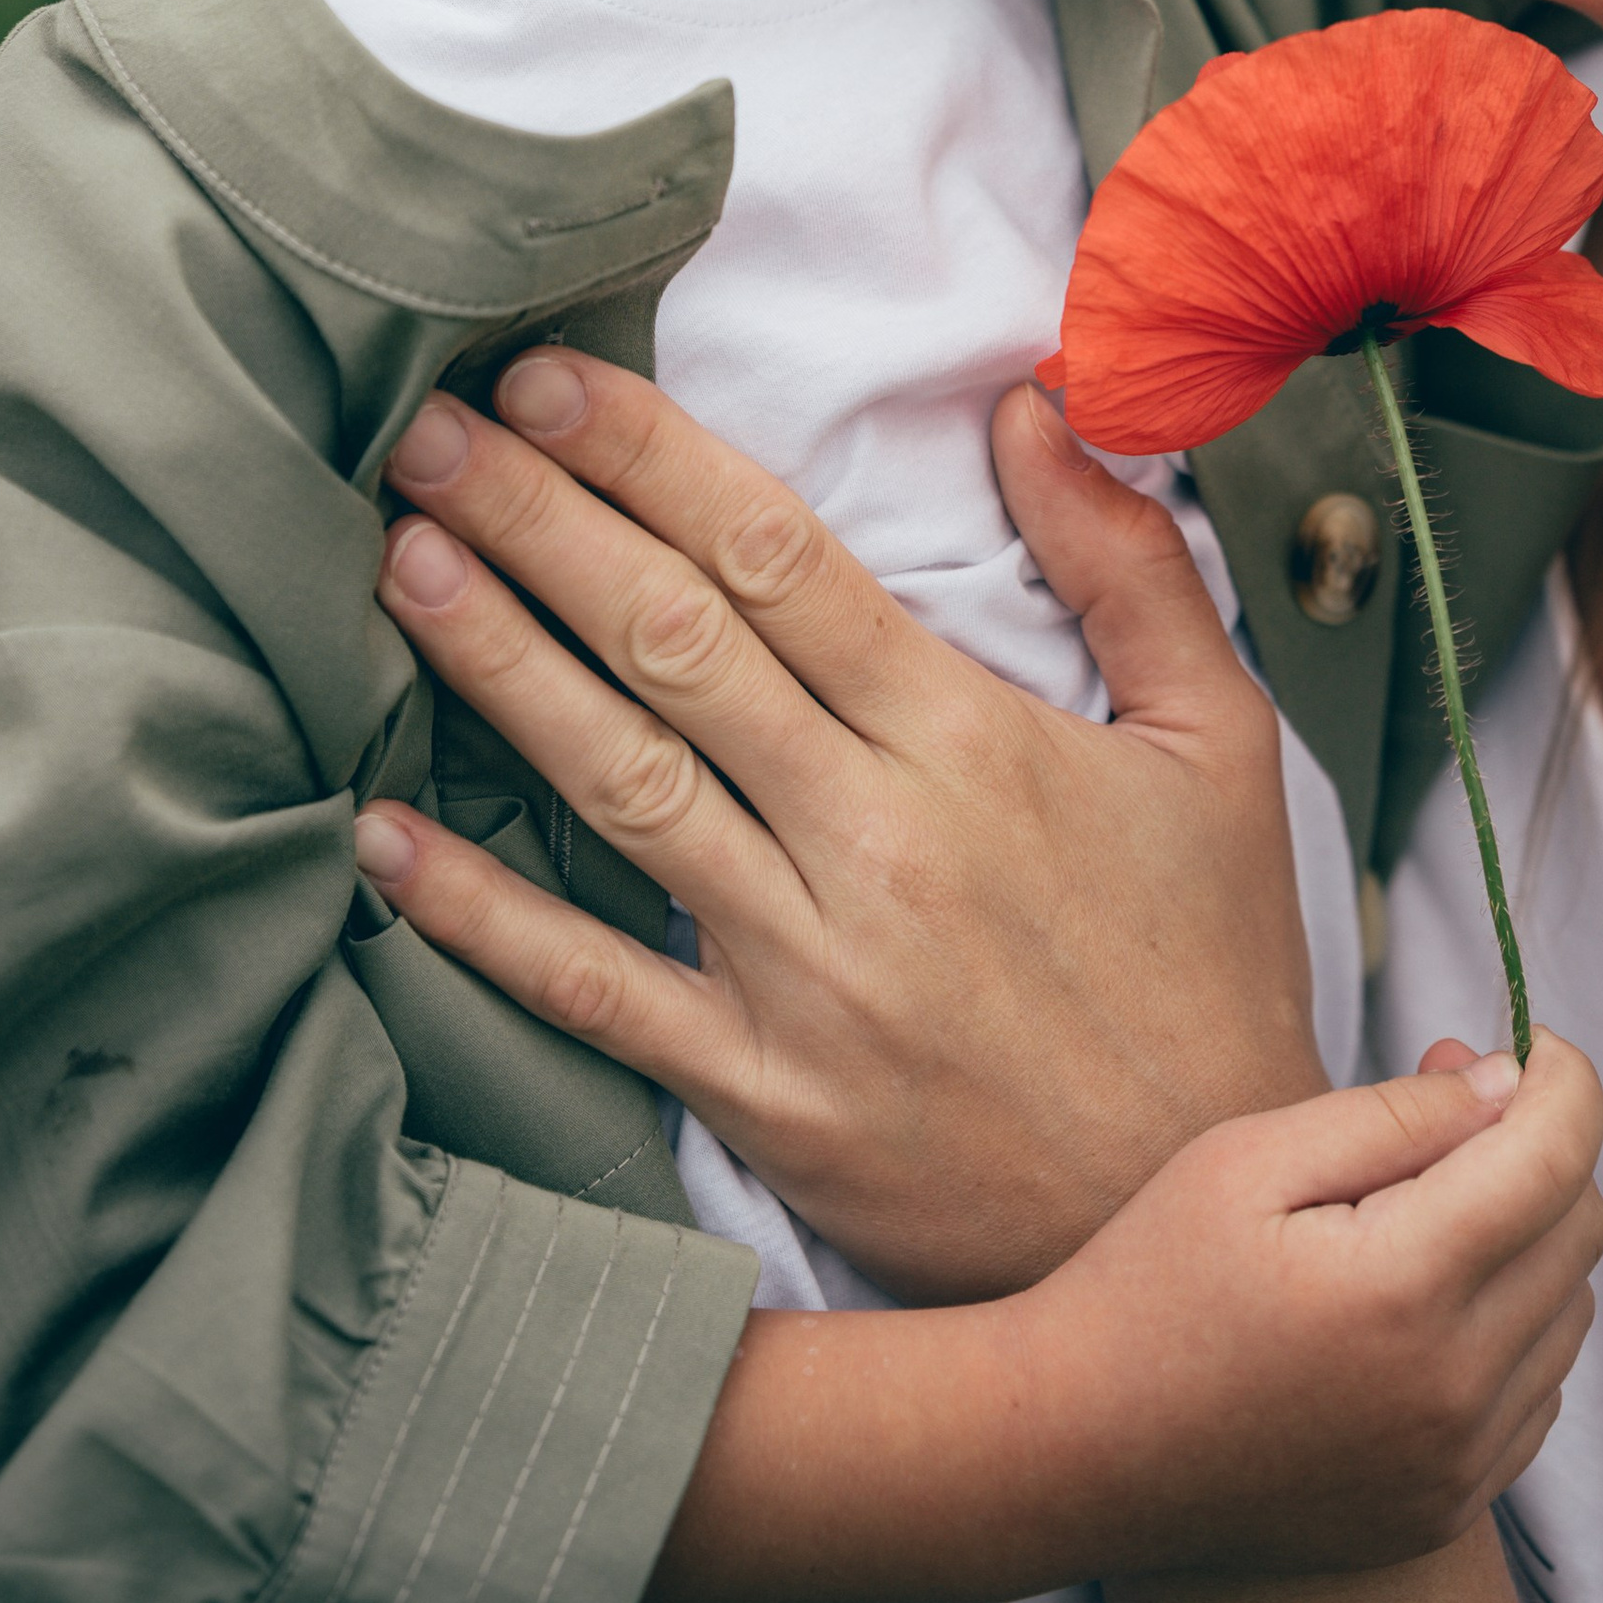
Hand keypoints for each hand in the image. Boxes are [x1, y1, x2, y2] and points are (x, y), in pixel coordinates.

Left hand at [354, 352, 1324, 1299]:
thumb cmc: (1208, 964)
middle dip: (540, 520)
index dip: (651, 457)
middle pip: (674, 642)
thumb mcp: (1219, 741)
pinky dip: (481, 913)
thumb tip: (1033, 401)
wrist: (1195, 1223)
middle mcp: (874, 841)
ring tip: (401, 561)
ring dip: (496, 664)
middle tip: (430, 429)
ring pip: (619, 785)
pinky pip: (594, 990)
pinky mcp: (761, 1097)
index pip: (779, 559)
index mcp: (971, 739)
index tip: (551, 379)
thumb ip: (1127, 560)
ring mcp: (806, 975)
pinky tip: (383, 833)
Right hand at [1022, 1038, 1602, 1578]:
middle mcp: (1453, 1389)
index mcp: (1405, 1287)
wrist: (1079, 1451)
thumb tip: (1508, 1085)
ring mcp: (1456, 1466)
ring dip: (1530, 1240)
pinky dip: (1512, 1328)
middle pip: (1581, 1230)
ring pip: (1569, 1312)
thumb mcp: (1250, 1157)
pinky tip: (1423, 1300)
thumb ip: (1394, 1115)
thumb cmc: (1151, 1281)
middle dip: (1542, 1148)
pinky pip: (1537, 1394)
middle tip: (1451, 1106)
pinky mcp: (1445, 1511)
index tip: (1528, 1042)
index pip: (1558, 1158)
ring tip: (1426, 1205)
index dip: (1562, 1078)